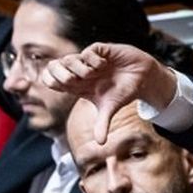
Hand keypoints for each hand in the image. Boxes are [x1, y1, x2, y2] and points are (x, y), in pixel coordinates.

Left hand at [40, 43, 176, 142]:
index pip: (51, 80)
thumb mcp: (110, 108)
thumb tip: (100, 143)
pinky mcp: (99, 49)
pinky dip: (94, 61)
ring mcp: (87, 59)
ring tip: (95, 74)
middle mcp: (78, 71)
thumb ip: (102, 123)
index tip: (68, 88)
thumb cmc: (123, 91)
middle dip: (62, 75)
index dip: (53, 82)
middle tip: (75, 81)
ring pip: (69, 59)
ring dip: (81, 70)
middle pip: (53, 67)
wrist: (141, 77)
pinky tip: (104, 65)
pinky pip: (87, 52)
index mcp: (76, 85)